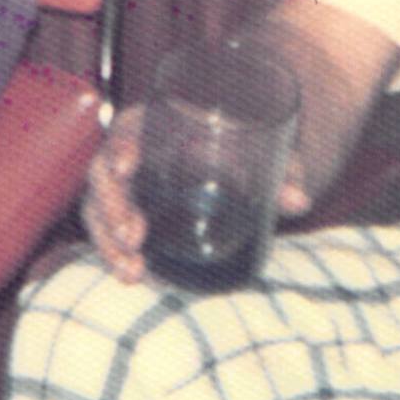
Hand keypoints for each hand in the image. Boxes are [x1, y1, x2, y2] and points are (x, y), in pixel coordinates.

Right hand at [79, 107, 312, 280]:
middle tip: (134, 236)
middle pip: (104, 173)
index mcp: (163, 123)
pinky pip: (111, 233)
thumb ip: (288, 170)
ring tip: (132, 271)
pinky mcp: (137, 218)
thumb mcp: (275, 151)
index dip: (121, 144)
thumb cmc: (258, 147)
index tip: (128, 167)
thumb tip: (299, 200)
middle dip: (112, 206)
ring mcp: (135, 188)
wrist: (257, 163)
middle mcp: (140, 154)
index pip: (128, 127)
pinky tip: (133, 276)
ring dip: (107, 239)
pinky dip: (115, 255)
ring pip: (99, 208)